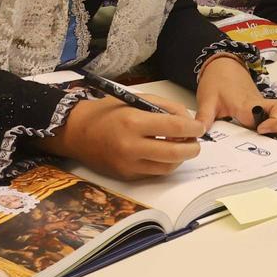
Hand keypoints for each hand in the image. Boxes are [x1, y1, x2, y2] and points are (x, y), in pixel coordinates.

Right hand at [48, 93, 201, 179]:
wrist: (76, 132)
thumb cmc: (107, 111)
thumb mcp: (135, 99)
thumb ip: (163, 107)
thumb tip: (188, 119)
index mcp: (133, 122)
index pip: (174, 126)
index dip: (192, 127)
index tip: (200, 126)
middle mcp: (131, 146)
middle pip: (175, 153)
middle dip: (192, 147)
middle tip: (196, 141)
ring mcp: (128, 165)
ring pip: (167, 167)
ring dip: (180, 158)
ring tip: (181, 147)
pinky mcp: (126, 176)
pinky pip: (154, 172)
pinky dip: (164, 163)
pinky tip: (164, 153)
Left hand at [195, 57, 276, 156]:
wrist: (223, 65)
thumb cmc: (218, 81)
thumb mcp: (207, 98)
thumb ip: (204, 116)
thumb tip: (200, 134)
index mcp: (248, 104)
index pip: (267, 113)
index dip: (270, 122)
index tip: (262, 131)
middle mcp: (261, 107)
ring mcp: (265, 111)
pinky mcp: (264, 113)